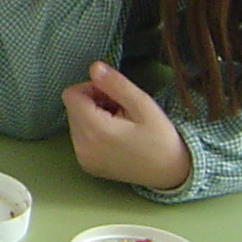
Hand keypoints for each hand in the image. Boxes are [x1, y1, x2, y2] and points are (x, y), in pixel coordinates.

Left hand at [60, 61, 191, 190]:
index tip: (113, 95)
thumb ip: (116, 84)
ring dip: (93, 116)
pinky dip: (93, 131)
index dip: (91, 88)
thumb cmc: (161, 138)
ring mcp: (83, 158)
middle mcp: (82, 147)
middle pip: (72, 107)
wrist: (171, 173)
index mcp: (95, 131)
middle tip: (121, 110)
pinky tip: (116, 136)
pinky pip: (80, 137)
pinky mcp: (86, 164)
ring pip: (75, 121)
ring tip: (121, 124)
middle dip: (94, 102)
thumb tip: (94, 68)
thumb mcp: (143, 105)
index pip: (71, 95)